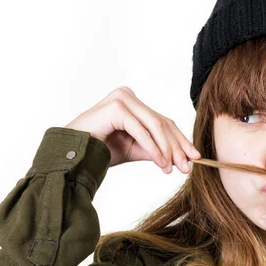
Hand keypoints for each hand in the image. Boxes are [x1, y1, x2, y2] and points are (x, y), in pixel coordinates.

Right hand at [64, 86, 200, 172]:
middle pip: (162, 123)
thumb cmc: (100, 150)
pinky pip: (141, 131)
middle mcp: (128, 96)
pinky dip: (153, 148)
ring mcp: (122, 99)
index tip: (193, 159)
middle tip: (187, 168)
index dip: (180, 141)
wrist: (72, 154)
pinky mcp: (116, 107)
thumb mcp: (135, 150)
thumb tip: (182, 158)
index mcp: (132, 103)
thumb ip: (155, 149)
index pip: (163, 122)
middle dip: (177, 147)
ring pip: (155, 126)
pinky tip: (161, 163)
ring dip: (167, 150)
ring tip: (172, 169)